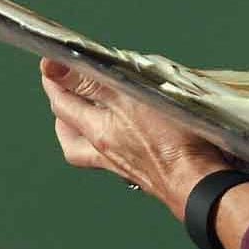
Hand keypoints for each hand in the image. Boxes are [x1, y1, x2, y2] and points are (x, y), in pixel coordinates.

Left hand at [39, 59, 228, 201]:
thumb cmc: (171, 143)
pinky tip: (126, 134)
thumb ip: (90, 83)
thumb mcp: (127, 97)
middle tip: (64, 92)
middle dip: (65, 111)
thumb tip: (54, 68)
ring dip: (85, 132)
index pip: (63, 105)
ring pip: (91, 150)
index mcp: (98, 132)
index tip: (50, 66)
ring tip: (88, 117)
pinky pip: (118, 157)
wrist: (198, 183)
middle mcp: (105, 152)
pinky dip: (114, 143)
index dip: (54, 82)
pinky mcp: (145, 171)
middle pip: (71, 135)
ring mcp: (124, 165)